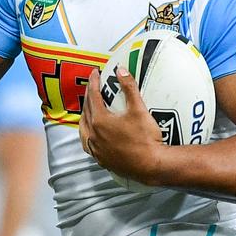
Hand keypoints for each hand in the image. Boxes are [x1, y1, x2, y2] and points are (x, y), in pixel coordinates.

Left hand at [79, 66, 163, 183]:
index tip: (95, 72)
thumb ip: (129, 88)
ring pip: (83, 128)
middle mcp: (94, 135)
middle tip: (93, 86)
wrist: (151, 165)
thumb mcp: (138, 109)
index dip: (93, 82)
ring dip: (85, 115)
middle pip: (86, 110)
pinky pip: (87, 143)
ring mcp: (96, 148)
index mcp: (100, 121)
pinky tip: (91, 133)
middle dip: (89, 95)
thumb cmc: (145, 139)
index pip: (93, 96)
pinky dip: (87, 133)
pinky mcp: (101, 159)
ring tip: (89, 108)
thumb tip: (121, 70)